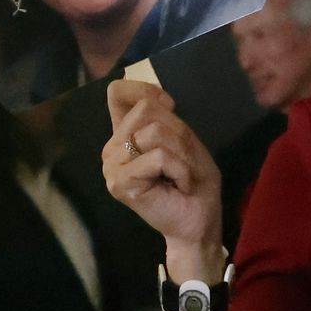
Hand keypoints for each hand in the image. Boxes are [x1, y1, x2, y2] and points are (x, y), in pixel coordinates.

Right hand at [102, 80, 222, 265]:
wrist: (198, 220)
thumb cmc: (193, 182)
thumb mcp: (183, 139)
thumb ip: (164, 117)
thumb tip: (154, 98)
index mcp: (124, 134)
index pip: (118, 93)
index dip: (144, 90)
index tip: (169, 106)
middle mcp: (112, 147)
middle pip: (145, 110)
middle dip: (177, 133)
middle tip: (182, 161)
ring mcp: (112, 165)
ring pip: (154, 132)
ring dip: (181, 155)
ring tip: (180, 176)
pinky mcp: (120, 182)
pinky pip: (157, 157)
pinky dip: (180, 170)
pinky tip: (179, 186)